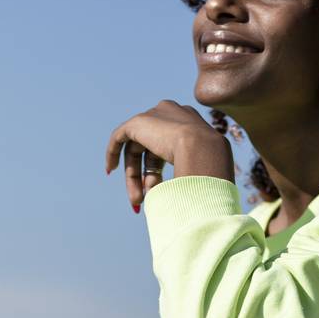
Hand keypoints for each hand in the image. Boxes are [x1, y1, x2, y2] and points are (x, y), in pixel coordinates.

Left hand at [105, 100, 233, 211]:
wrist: (203, 150)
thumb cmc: (208, 166)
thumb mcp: (197, 169)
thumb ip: (184, 174)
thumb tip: (174, 194)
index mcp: (188, 124)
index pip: (165, 149)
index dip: (155, 170)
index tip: (151, 191)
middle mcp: (171, 116)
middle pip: (148, 149)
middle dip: (143, 177)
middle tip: (140, 201)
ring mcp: (155, 116)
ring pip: (136, 148)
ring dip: (133, 175)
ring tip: (136, 199)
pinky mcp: (139, 121)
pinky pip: (120, 136)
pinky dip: (113, 152)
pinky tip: (110, 170)